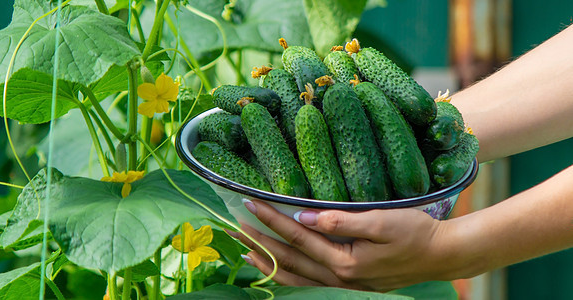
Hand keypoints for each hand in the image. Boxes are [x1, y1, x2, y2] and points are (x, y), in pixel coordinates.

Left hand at [235, 200, 460, 291]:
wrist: (442, 256)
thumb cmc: (415, 233)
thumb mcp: (382, 221)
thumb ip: (341, 221)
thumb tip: (304, 214)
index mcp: (344, 261)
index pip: (297, 236)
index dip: (271, 219)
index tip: (249, 203)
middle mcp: (339, 277)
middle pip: (288, 260)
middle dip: (259, 243)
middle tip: (233, 228)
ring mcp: (344, 284)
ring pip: (295, 278)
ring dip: (267, 264)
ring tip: (244, 252)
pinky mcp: (350, 284)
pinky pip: (309, 284)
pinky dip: (288, 277)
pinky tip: (278, 270)